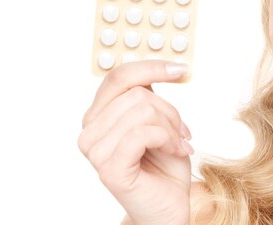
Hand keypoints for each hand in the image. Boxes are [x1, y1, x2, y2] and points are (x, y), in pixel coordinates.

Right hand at [78, 61, 192, 224]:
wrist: (168, 207)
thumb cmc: (164, 166)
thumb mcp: (160, 121)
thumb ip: (151, 96)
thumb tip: (166, 66)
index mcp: (99, 115)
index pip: (118, 78)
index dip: (150, 67)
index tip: (179, 69)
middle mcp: (91, 130)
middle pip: (137, 93)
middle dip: (169, 110)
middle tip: (181, 132)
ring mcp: (95, 150)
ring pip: (143, 110)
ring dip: (171, 127)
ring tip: (177, 144)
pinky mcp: (108, 168)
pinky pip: (143, 133)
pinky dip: (167, 139)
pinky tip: (174, 151)